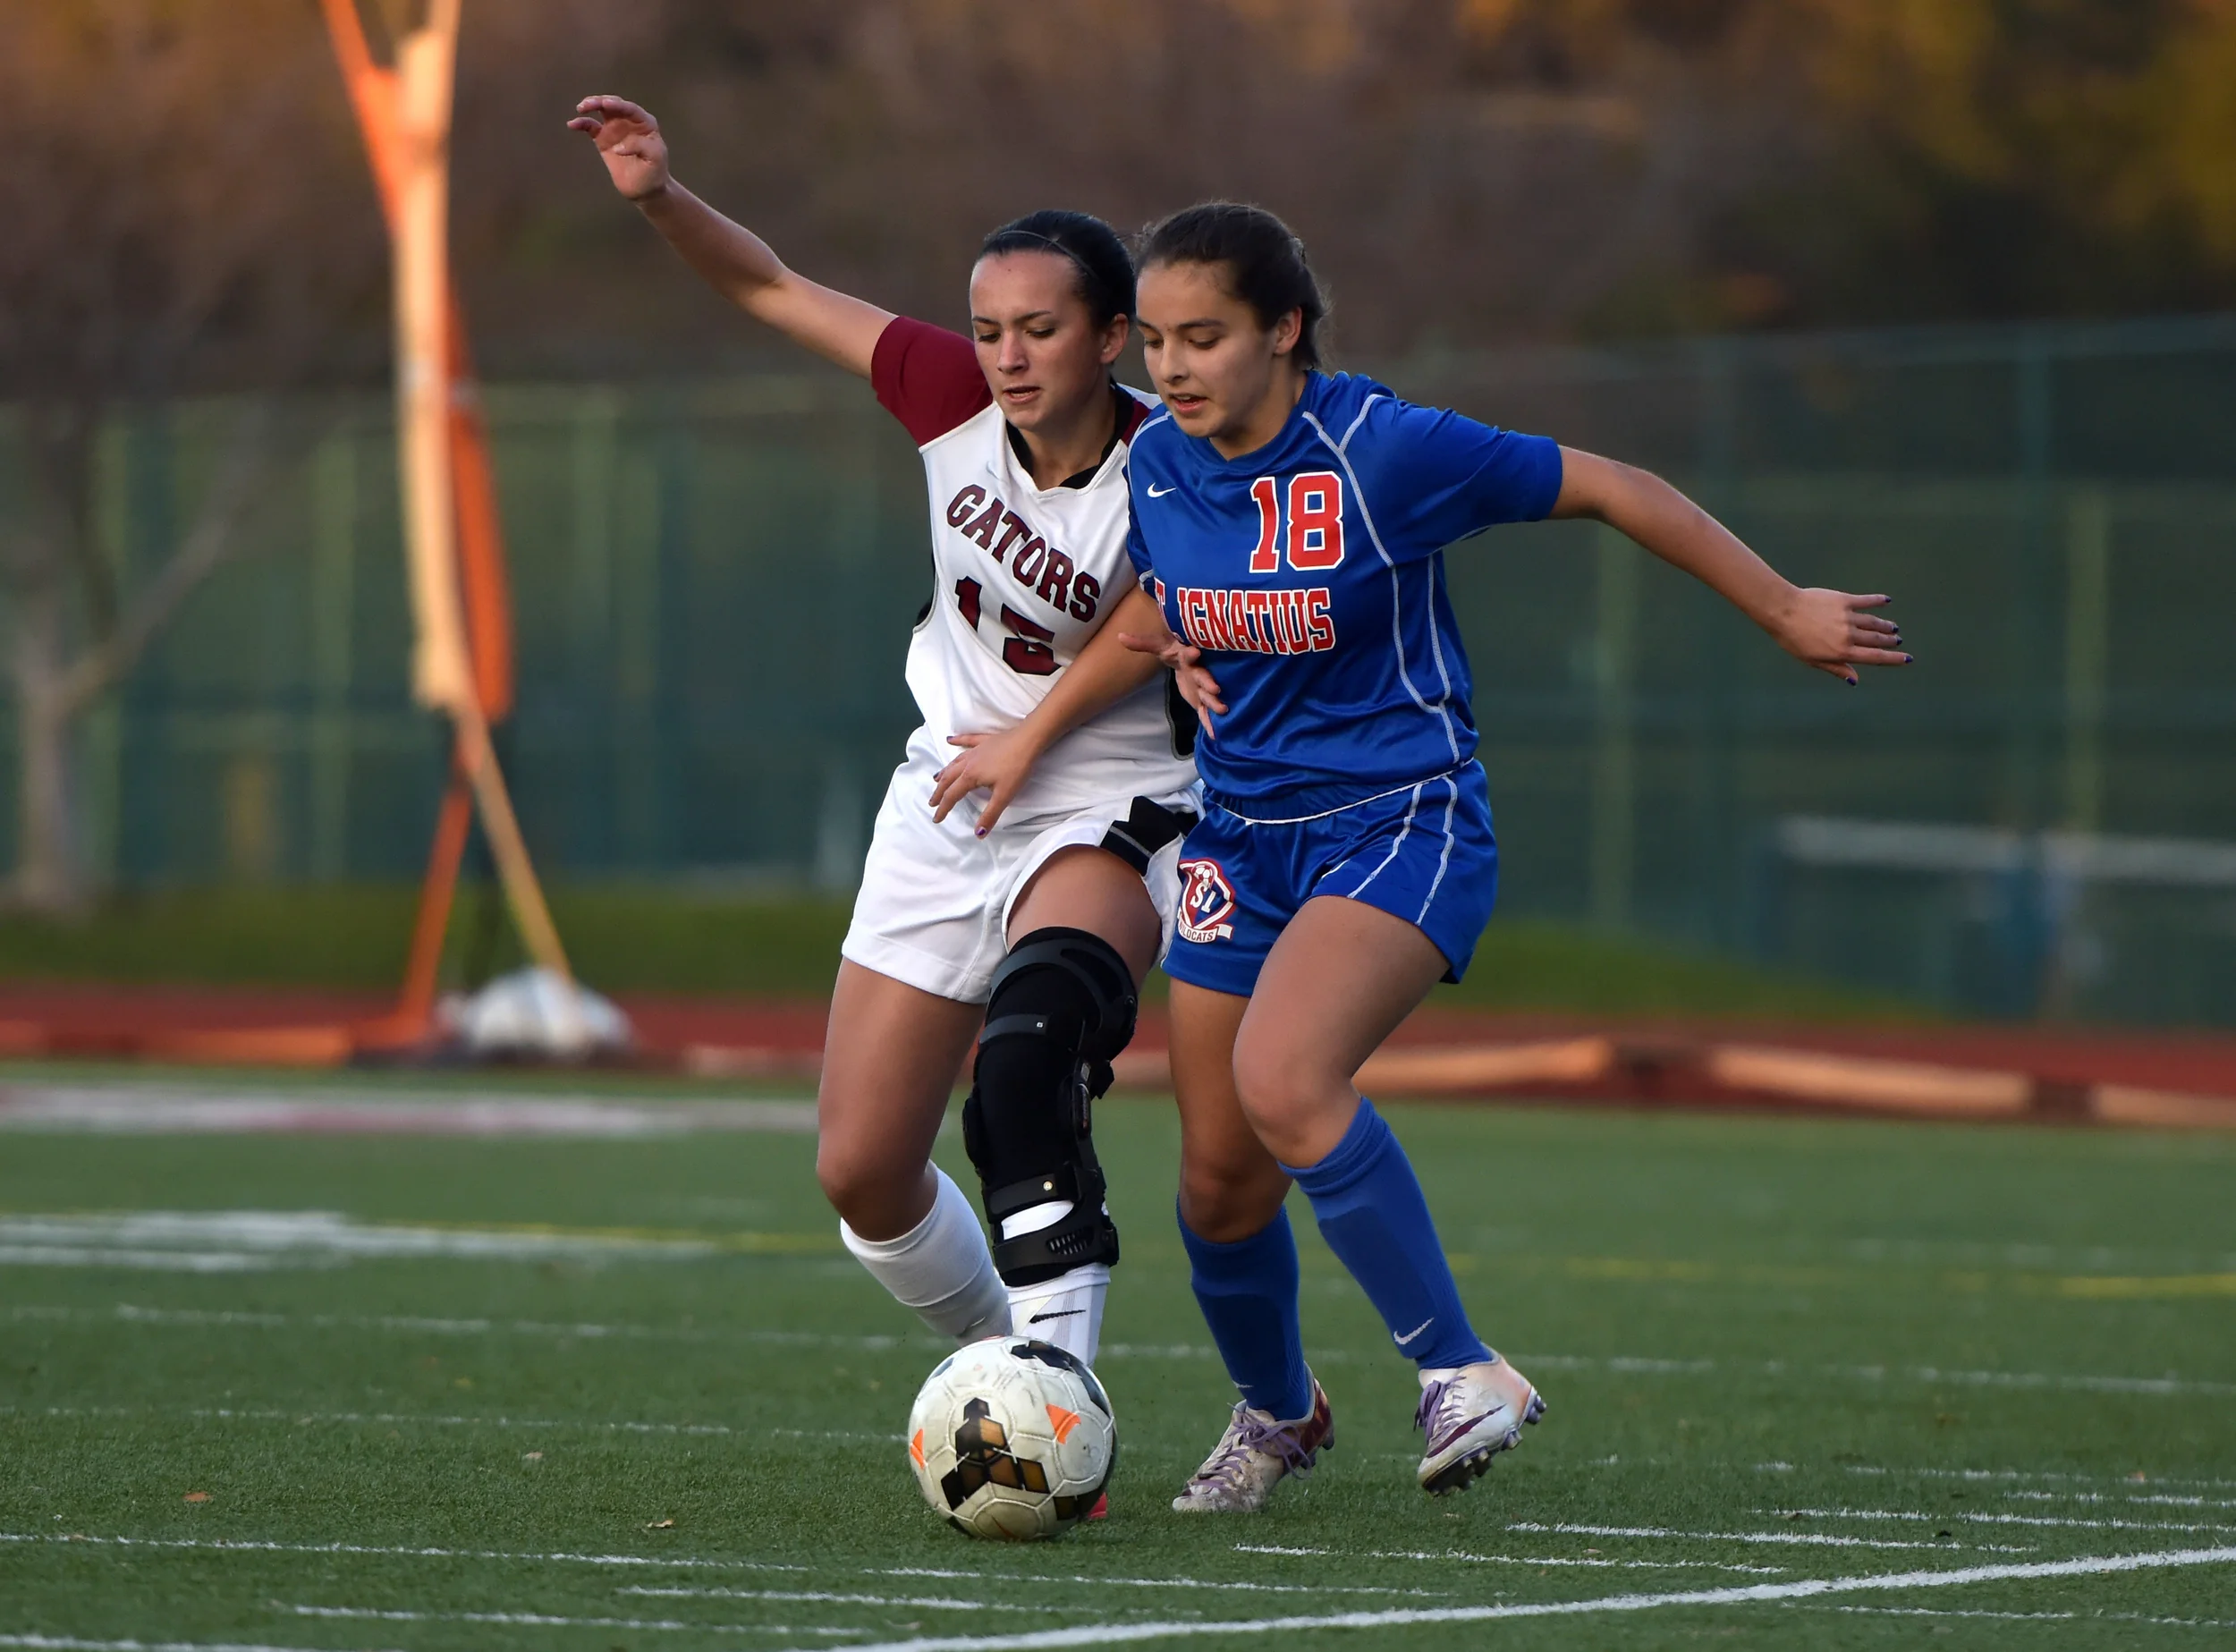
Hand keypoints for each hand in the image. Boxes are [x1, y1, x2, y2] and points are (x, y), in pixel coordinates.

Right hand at [567, 95, 670, 200]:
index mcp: (644, 122)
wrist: (645, 189)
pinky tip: (572, 124)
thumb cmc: (655, 172)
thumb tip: (617, 147)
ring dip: (590, 106)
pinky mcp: (603, 140)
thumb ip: (639, 146)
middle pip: (613, 105)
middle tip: (587, 105)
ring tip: (580, 109)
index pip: (630, 109)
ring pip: (601, 111)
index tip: (605, 104)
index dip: (617, 105)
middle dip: (600, 101)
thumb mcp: (654, 158)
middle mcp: (629, 121)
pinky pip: (591, 127)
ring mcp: (615, 129)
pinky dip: (582, 124)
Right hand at [930, 727, 1045, 835]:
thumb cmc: (1017, 768)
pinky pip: (966, 741)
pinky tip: (949, 739)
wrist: (1028, 740)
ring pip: (954, 762)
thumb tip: (978, 834)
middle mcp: (968, 763)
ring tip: (936, 778)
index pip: (952, 796)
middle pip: (948, 779)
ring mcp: (976, 750)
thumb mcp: (1004, 795)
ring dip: (944, 772)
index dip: (944, 809)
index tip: (936, 819)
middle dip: (939, 792)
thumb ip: (990, 815)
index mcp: (970, 777)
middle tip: (932, 802)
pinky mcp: (985, 741)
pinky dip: (957, 741)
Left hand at [1120, 619, 1225, 738]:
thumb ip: (1141, 643)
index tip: (1194, 652)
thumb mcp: (1158, 646)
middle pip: (1203, 677)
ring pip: (1209, 696)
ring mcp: (1203, 687)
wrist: (1189, 657)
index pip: (1188, 654)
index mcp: (1187, 657)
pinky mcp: (1202, 700)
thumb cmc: (1174, 651)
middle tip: (1215, 688)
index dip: (1191, 654)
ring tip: (1223, 710)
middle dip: (1208, 682)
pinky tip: (1215, 734)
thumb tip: (1120, 636)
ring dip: (1215, 702)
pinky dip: (1210, 723)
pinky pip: (1206, 712)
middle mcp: (1198, 671)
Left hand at [1768, 588, 1908, 684]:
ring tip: (1893, 627)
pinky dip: (1877, 601)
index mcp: (1842, 652)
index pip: (1874, 658)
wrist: (1783, 611)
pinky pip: (1866, 601)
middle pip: (1876, 639)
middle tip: (1897, 640)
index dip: (1893, 659)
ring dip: (1885, 625)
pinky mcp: (1844, 600)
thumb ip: (1836, 668)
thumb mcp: (1812, 660)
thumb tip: (1855, 679)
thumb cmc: (1793, 639)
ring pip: (1873, 622)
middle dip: (1889, 641)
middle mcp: (1849, 635)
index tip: (1907, 658)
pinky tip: (1886, 601)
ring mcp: (1848, 617)